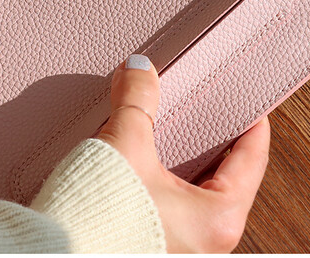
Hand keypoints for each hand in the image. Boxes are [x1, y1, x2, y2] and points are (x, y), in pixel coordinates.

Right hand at [96, 54, 270, 252]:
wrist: (55, 254)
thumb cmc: (98, 218)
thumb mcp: (124, 144)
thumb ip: (136, 99)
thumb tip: (139, 70)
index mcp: (218, 219)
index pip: (253, 160)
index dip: (253, 125)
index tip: (252, 107)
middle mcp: (207, 243)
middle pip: (229, 180)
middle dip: (219, 145)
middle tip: (215, 117)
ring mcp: (183, 250)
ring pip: (202, 198)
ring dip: (191, 167)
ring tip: (180, 137)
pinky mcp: (156, 249)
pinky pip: (177, 212)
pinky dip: (171, 187)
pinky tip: (150, 168)